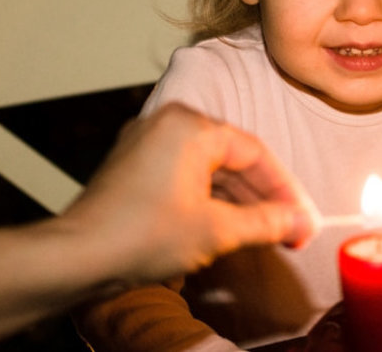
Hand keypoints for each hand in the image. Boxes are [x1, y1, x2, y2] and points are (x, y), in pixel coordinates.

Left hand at [59, 103, 320, 285]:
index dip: (286, 190)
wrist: (78, 256)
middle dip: (263, 198)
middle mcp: (166, 124)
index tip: (303, 220)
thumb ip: (266, 221)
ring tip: (264, 235)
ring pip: (208, 169)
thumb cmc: (140, 235)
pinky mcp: (132, 167)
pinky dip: (209, 200)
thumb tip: (299, 222)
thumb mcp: (217, 230)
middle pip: (232, 159)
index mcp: (189, 126)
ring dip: (238, 202)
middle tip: (290, 232)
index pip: (255, 153)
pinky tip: (227, 228)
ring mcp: (145, 144)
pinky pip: (184, 176)